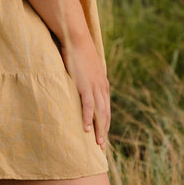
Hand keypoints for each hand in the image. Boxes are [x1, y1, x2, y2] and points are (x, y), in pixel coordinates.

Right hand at [60, 33, 110, 150]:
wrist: (77, 38)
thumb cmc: (78, 51)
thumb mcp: (86, 67)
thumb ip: (87, 78)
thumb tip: (81, 83)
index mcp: (103, 84)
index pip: (106, 108)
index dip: (105, 122)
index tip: (102, 134)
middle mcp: (102, 87)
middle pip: (106, 114)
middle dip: (104, 130)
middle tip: (102, 146)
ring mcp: (94, 86)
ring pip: (100, 113)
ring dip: (99, 129)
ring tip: (97, 143)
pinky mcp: (85, 85)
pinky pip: (88, 106)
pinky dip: (88, 118)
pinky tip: (86, 129)